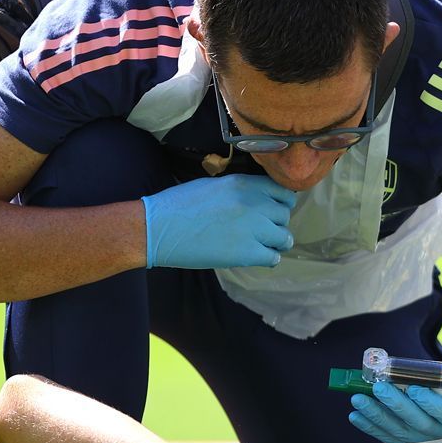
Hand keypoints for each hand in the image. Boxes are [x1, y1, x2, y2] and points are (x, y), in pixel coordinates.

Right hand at [140, 173, 295, 268]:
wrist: (157, 228)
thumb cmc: (179, 205)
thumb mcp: (214, 185)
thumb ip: (241, 191)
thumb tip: (260, 200)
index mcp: (244, 184)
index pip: (283, 191)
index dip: (281, 202)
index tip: (273, 210)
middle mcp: (253, 204)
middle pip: (284, 215)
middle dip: (276, 223)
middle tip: (264, 230)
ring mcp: (252, 229)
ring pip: (283, 237)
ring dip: (275, 242)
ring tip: (263, 245)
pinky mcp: (246, 253)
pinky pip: (273, 257)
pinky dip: (268, 258)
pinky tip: (256, 256)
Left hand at [349, 380, 441, 442]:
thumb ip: (434, 380)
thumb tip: (400, 370)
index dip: (430, 402)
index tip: (413, 387)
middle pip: (419, 424)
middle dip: (396, 405)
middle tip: (378, 388)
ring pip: (400, 432)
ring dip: (376, 415)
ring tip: (358, 399)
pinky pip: (389, 439)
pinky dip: (371, 428)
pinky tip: (356, 416)